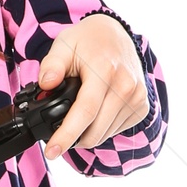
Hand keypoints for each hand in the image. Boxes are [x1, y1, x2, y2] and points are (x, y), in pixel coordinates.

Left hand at [35, 13, 149, 160]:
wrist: (116, 34)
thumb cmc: (87, 41)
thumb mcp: (63, 45)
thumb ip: (52, 65)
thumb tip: (45, 84)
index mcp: (105, 71)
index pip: (85, 112)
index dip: (66, 135)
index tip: (52, 152)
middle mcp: (126, 86)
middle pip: (95, 131)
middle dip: (73, 139)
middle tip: (58, 132)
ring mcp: (137, 98)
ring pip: (104, 134)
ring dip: (88, 133)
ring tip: (78, 115)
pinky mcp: (141, 106)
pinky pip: (116, 130)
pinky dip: (101, 128)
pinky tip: (96, 111)